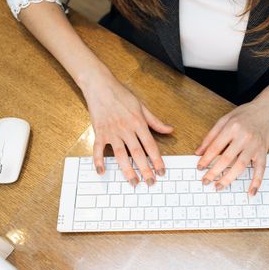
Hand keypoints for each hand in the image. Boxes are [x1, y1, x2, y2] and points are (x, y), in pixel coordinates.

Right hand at [81, 66, 172, 185]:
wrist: (100, 86)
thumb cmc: (122, 95)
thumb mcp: (142, 106)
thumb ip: (155, 121)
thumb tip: (170, 130)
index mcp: (138, 122)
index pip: (150, 145)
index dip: (157, 160)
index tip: (161, 171)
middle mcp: (126, 129)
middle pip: (137, 153)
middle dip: (145, 169)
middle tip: (151, 183)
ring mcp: (112, 132)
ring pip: (121, 155)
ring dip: (127, 170)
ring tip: (133, 182)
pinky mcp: (99, 133)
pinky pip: (98, 149)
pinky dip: (98, 161)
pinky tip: (102, 172)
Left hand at [195, 96, 268, 195]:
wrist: (268, 109)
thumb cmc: (245, 114)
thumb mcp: (225, 119)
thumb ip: (211, 135)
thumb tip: (198, 152)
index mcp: (232, 127)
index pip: (215, 147)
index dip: (206, 159)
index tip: (199, 168)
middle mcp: (244, 136)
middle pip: (226, 159)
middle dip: (214, 172)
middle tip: (205, 181)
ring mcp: (254, 145)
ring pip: (240, 166)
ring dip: (229, 178)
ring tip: (219, 186)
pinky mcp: (263, 151)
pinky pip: (260, 169)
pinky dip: (256, 182)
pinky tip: (251, 192)